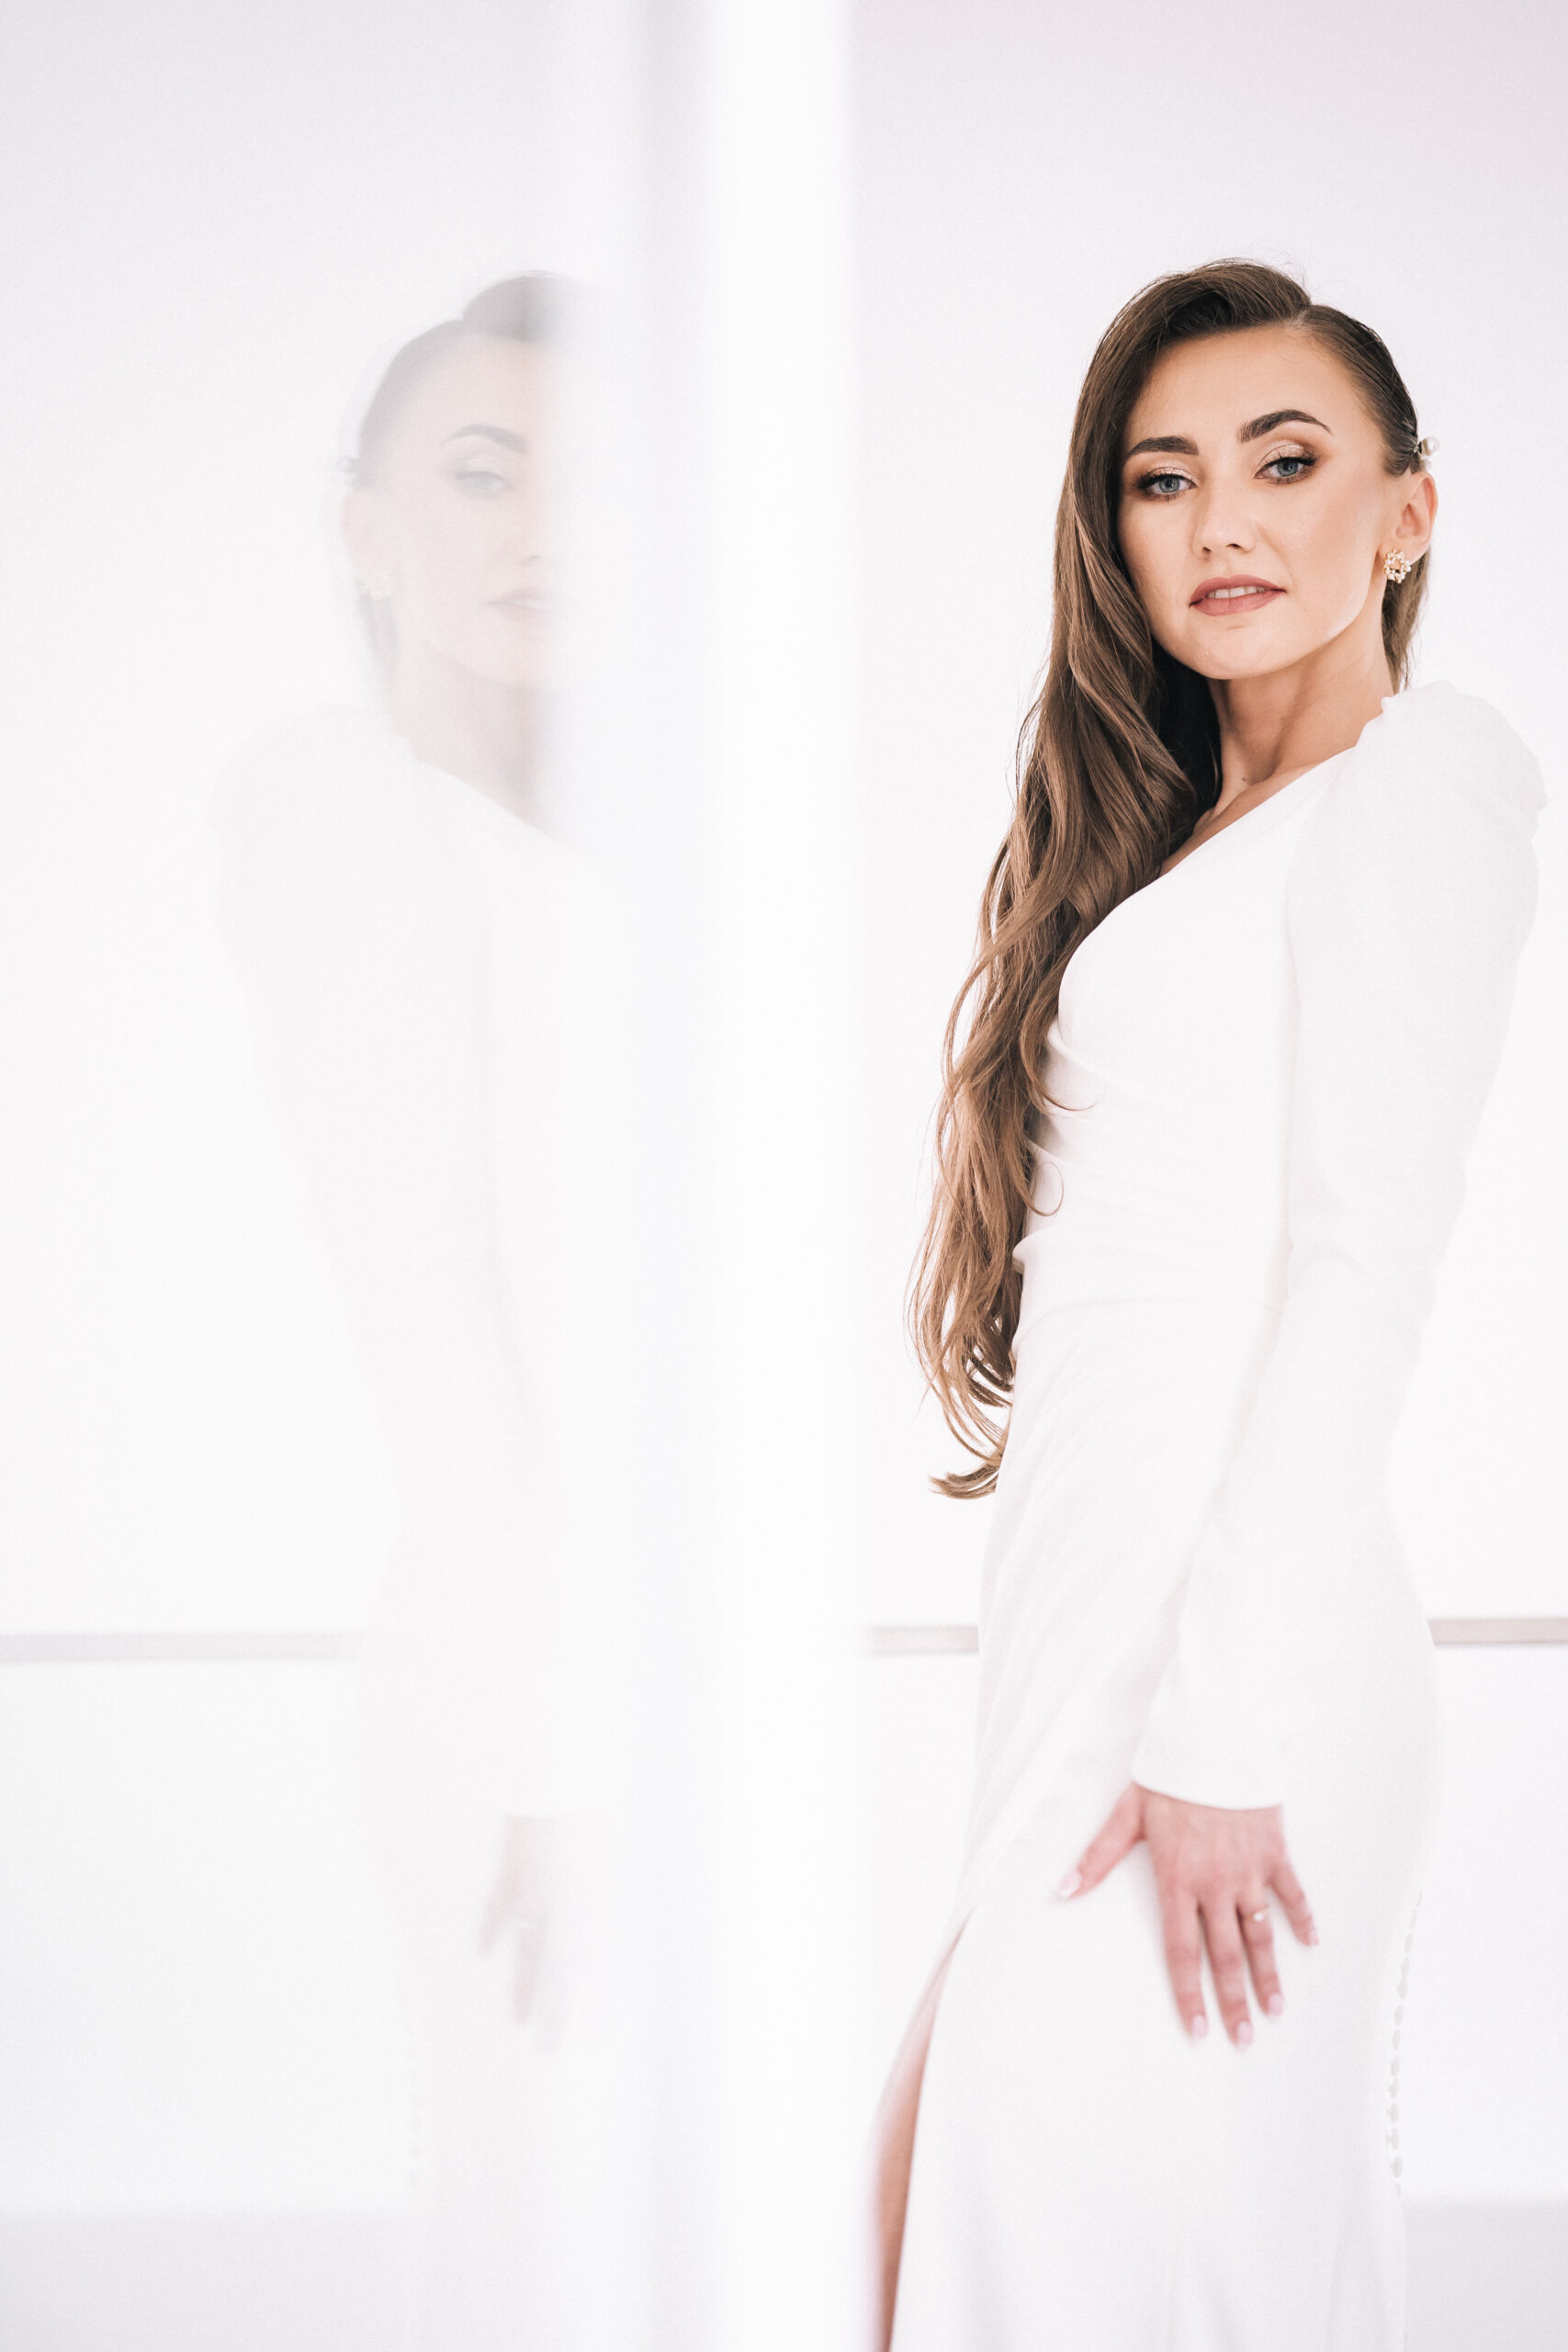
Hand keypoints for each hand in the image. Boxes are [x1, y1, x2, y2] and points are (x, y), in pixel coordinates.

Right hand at [477, 1810, 611, 2044]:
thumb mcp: (611, 1859)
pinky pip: (499, 1911)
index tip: (596, 2041)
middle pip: (561, 1974)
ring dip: (522, 1988)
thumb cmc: (595, 1812)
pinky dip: (490, 1931)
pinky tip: (483, 1954)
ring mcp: (536, 1895)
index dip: (597, 2006)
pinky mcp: (513, 1875)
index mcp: (599, 1904)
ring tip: (517, 2021)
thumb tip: (601, 1925)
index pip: (599, 1968)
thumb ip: (603, 1894)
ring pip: (529, 1953)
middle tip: (549, 2052)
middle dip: (556, 2014)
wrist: (564, 1779)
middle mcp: (568, 1908)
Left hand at [1057, 1781, 1317, 2045]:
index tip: (1198, 2030)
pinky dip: (1303, 1919)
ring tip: (1275, 2010)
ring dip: (1270, 1975)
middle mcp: (1216, 1883)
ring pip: (1262, 1935)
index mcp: (1178, 1879)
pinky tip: (1310, 1944)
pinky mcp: (1275, 1851)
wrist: (1216, 1739)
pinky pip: (1292, 1893)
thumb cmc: (1169, 1776)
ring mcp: (1250, 1870)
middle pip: (1226, 1955)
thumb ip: (1097, 1857)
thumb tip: (1062, 1890)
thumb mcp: (1127, 1814)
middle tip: (1244, 2038)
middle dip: (1234, 2002)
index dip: (1189, 1994)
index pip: (1182, 1951)